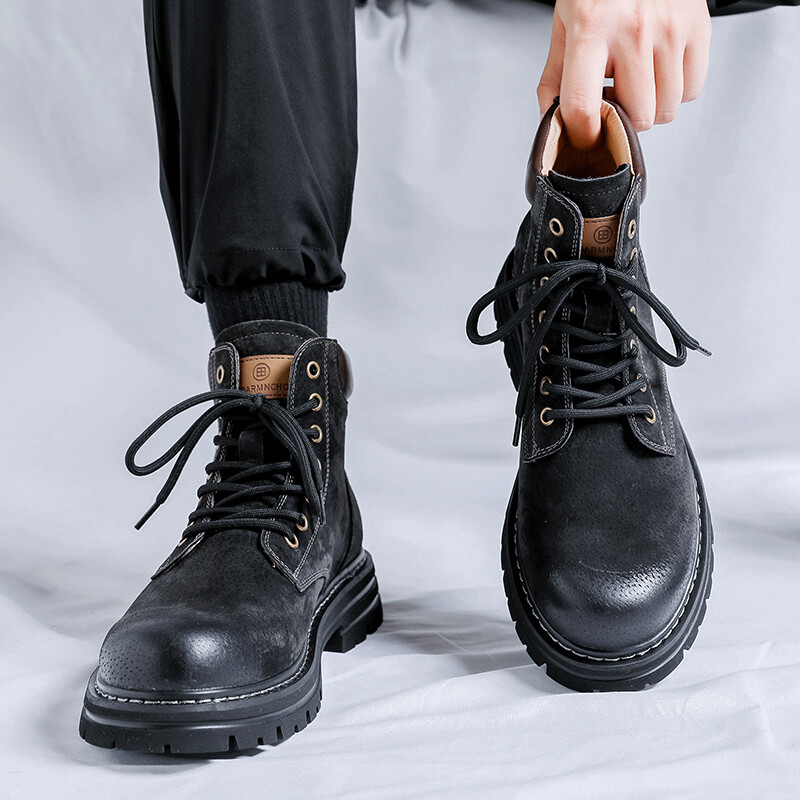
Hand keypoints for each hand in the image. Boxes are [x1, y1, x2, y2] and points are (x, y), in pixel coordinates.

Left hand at [538, 0, 711, 149]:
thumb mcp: (565, 25)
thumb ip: (555, 77)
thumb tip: (552, 121)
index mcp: (591, 30)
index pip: (583, 106)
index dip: (583, 133)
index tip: (585, 136)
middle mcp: (634, 30)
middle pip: (637, 118)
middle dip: (624, 119)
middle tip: (616, 96)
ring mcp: (670, 29)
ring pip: (666, 110)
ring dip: (650, 107)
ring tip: (637, 81)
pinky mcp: (698, 28)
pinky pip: (691, 89)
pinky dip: (676, 91)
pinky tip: (659, 70)